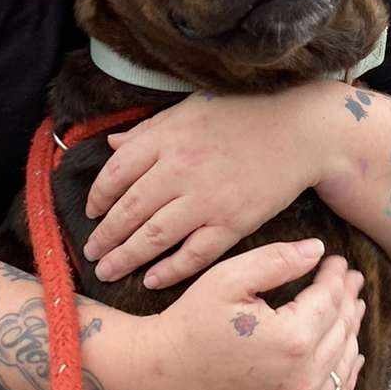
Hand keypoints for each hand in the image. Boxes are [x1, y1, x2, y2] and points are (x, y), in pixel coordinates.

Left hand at [83, 83, 336, 288]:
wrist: (300, 129)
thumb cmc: (243, 113)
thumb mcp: (190, 109)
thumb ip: (149, 130)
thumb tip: (111, 144)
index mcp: (166, 138)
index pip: (116, 173)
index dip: (97, 197)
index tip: (91, 212)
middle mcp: (180, 170)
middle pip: (128, 211)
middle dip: (104, 236)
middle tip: (91, 253)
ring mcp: (206, 199)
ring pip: (153, 237)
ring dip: (125, 258)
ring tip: (108, 271)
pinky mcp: (233, 222)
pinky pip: (194, 254)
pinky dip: (170, 270)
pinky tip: (152, 280)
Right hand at [138, 239, 364, 389]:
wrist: (160, 375)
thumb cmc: (192, 322)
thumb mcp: (229, 277)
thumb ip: (277, 260)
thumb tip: (319, 251)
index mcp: (292, 339)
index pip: (330, 300)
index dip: (337, 276)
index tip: (338, 261)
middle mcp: (302, 380)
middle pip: (341, 331)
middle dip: (348, 300)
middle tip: (351, 280)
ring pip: (342, 366)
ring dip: (351, 334)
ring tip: (352, 310)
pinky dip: (344, 378)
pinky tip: (348, 359)